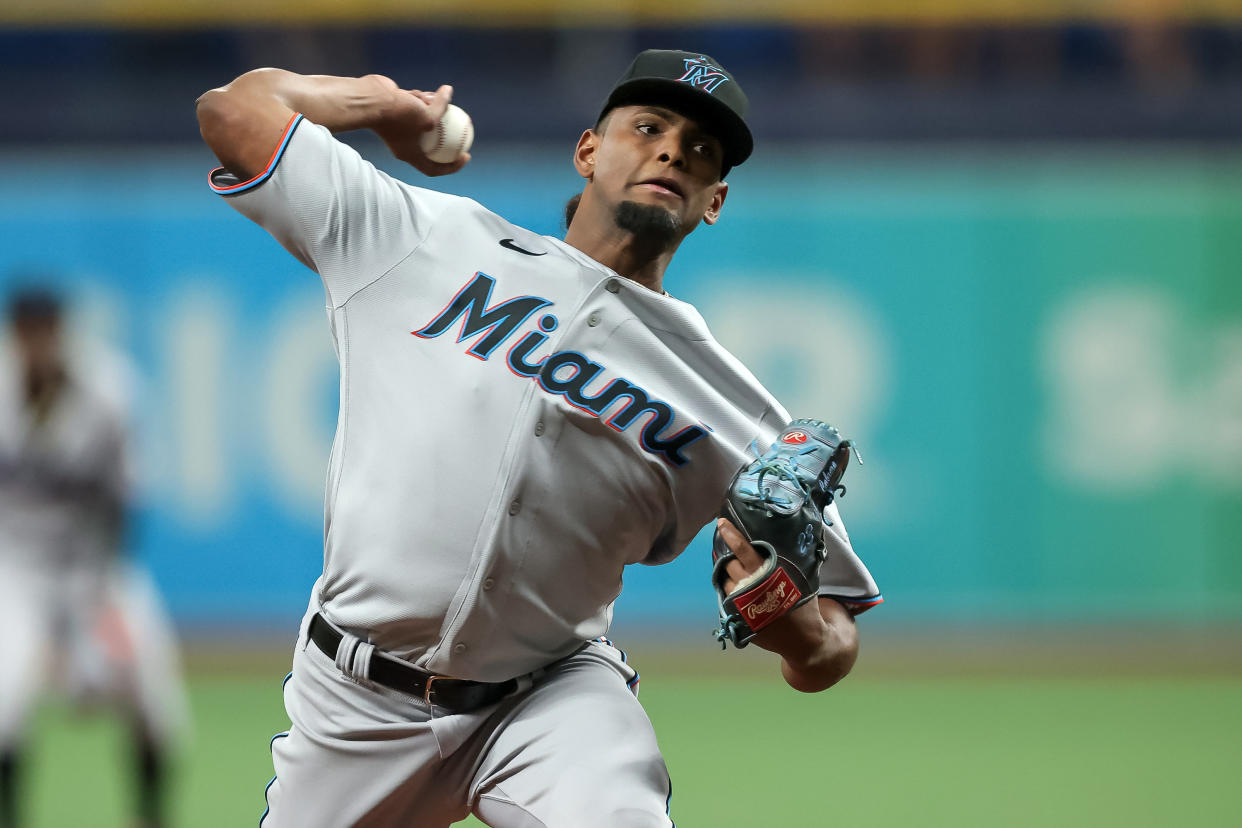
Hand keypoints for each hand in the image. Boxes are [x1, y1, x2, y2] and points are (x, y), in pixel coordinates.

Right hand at [367, 77, 470, 175]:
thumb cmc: (399, 114)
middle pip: (430, 145)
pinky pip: (413, 107)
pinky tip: (422, 92)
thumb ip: (442, 107)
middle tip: (462, 131)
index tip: (465, 156)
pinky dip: (419, 100)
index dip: (452, 167)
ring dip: (431, 109)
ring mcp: (399, 127)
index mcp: (409, 155)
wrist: (370, 100)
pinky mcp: (395, 112)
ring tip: (435, 99)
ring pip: (423, 120)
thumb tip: (449, 92)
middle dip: (446, 137)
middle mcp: (404, 144)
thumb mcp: (428, 116)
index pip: (433, 169)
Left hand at [715, 517, 827, 653]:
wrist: (805, 639)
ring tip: (736, 573)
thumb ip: (784, 563)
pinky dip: (730, 593)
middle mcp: (750, 589)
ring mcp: (741, 606)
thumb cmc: (804, 606)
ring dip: (727, 576)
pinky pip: (726, 601)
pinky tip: (738, 591)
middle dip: (728, 557)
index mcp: (766, 576)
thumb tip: (781, 541)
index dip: (731, 535)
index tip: (721, 523)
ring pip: (724, 583)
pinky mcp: (738, 620)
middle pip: (728, 565)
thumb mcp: (798, 580)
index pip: (743, 550)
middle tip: (731, 553)